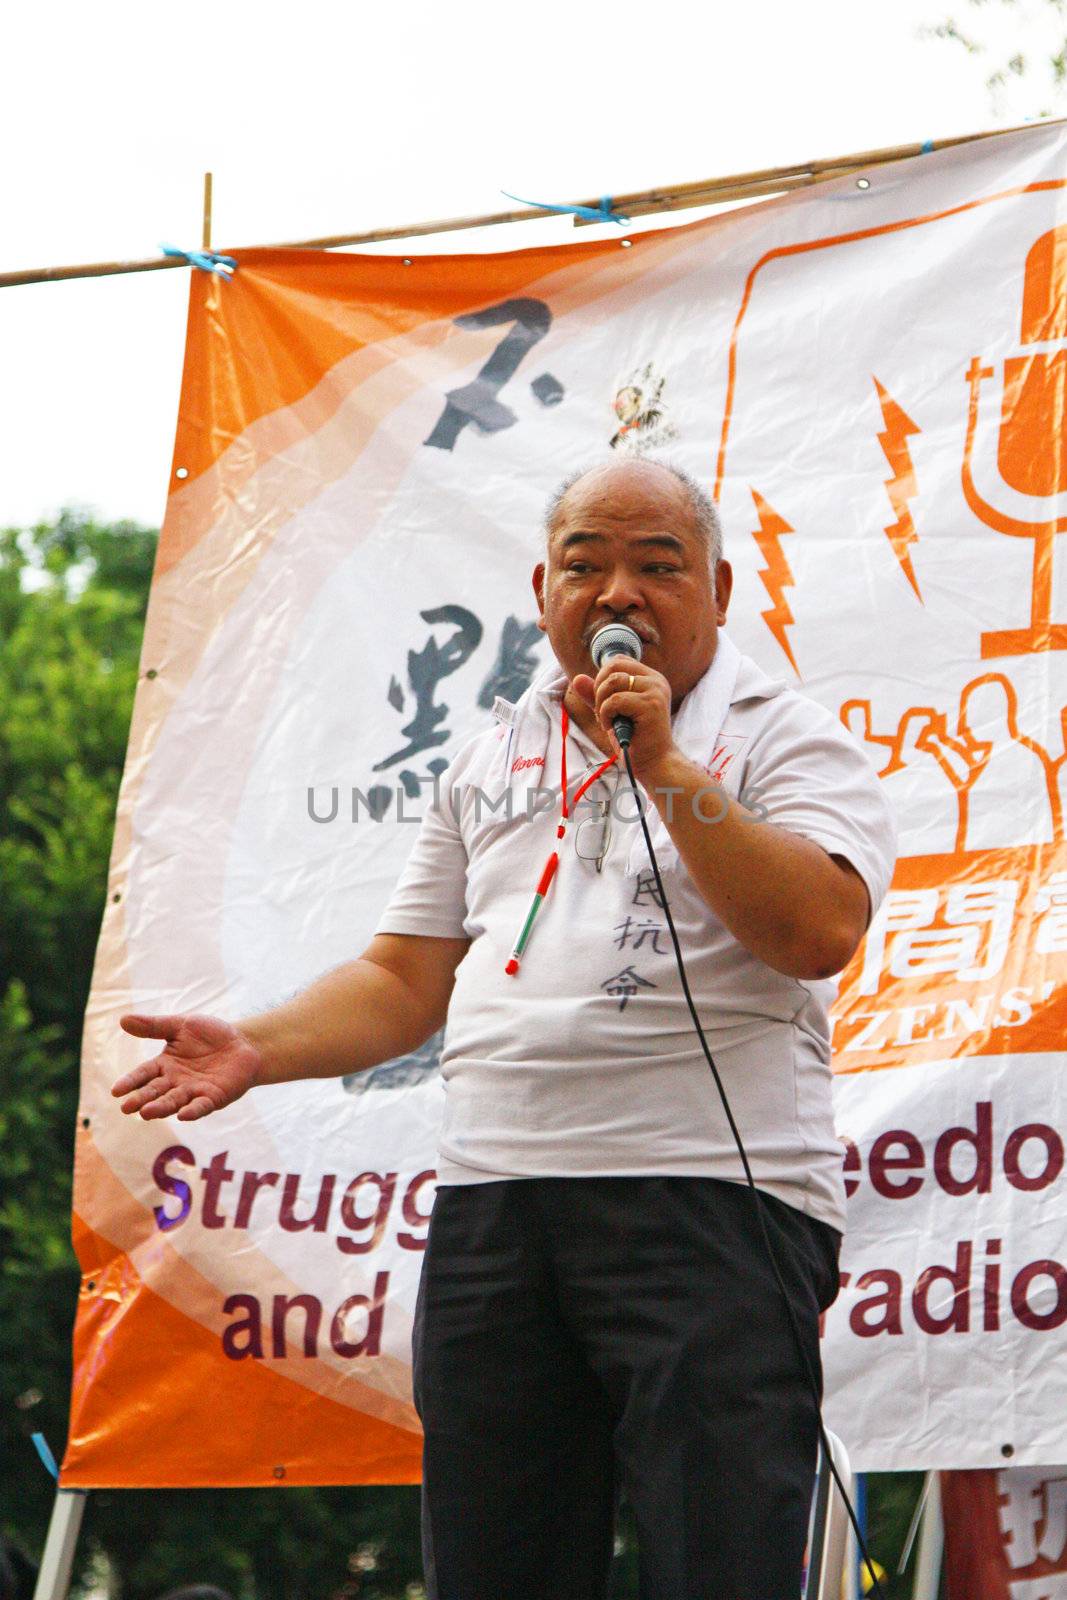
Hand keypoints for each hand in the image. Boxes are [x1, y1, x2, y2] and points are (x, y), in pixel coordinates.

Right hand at [113, 1013, 261, 1120]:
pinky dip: (192, 1111)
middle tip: (127, 1108)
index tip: (116, 1091)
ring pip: (174, 1101)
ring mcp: (193, 1091)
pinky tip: (183, 1115)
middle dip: (141, 1099)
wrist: (243, 1042)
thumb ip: (153, 1026)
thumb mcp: (181, 1025)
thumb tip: (123, 1019)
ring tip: (146, 1113)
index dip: (130, 1082)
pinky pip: (201, 1106)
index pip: (143, 1075)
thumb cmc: (209, 1034)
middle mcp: (175, 1082)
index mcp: (164, 1065)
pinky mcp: (213, 1098)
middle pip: (155, 1092)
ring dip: (161, 1108)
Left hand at [569, 659, 674, 774]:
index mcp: (650, 678)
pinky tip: (612, 728)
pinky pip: (614, 700)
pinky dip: (605, 715)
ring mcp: (655, 691)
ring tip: (608, 720)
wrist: (654, 763)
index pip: (618, 661)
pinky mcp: (651, 704)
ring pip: (612, 682)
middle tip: (603, 711)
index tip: (605, 701)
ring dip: (601, 703)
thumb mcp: (611, 713)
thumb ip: (596, 695)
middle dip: (599, 688)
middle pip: (613, 666)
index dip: (602, 678)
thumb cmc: (634, 739)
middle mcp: (655, 680)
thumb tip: (577, 678)